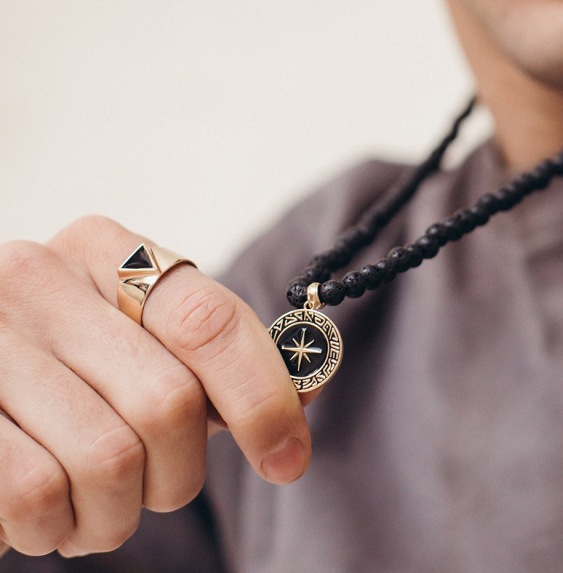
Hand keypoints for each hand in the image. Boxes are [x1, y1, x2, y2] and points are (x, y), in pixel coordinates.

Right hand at [0, 216, 311, 558]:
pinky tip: (48, 510)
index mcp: (107, 252)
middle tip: (158, 488)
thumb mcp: (145, 343)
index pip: (209, 322)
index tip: (288, 458)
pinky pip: (36, 495)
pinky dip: (57, 527)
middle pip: (169, 402)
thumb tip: (309, 384)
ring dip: (117, 512)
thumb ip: (220, 360)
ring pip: (108, 460)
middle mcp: (40, 278)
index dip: (262, 397)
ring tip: (96, 503)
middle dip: (178, 474)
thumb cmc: (73, 370)